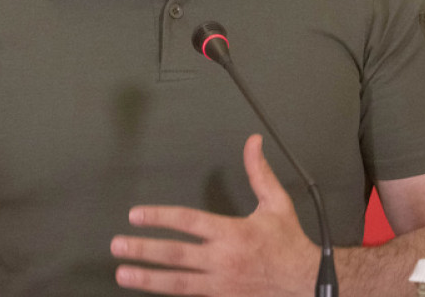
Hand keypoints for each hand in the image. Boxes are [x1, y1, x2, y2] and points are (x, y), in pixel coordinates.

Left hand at [110, 134, 319, 295]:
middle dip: (143, 250)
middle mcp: (224, 260)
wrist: (306, 283)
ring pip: (178, 282)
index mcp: (234, 233)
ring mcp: (221, 284)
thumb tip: (252, 142)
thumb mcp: (277, 204)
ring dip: (148, 278)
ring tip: (123, 273)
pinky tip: (151, 291)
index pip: (189, 222)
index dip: (160, 217)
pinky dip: (171, 295)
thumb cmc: (289, 244)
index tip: (136, 216)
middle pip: (175, 254)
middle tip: (118, 245)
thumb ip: (259, 173)